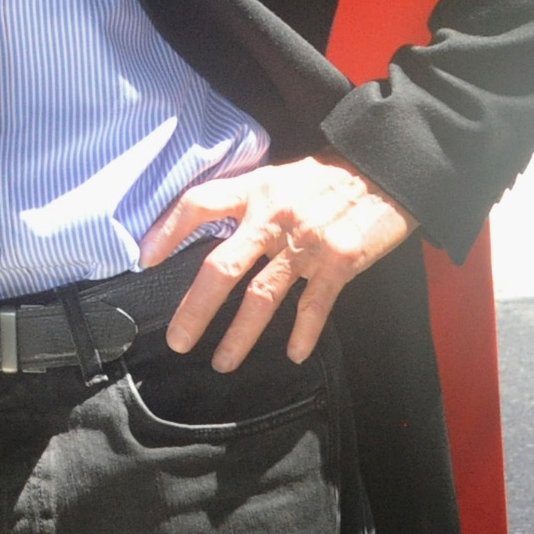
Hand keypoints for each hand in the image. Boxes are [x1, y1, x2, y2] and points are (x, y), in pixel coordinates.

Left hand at [139, 157, 415, 370]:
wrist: (387, 170)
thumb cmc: (327, 177)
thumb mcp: (278, 175)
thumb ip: (245, 199)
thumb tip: (207, 226)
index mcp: (255, 191)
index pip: (199, 204)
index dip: (167, 229)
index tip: (146, 258)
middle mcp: (273, 218)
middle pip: (222, 268)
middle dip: (196, 309)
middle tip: (177, 340)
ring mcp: (306, 244)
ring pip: (262, 297)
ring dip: (240, 335)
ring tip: (222, 362)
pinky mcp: (340, 263)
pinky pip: (315, 306)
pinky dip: (303, 333)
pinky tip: (294, 354)